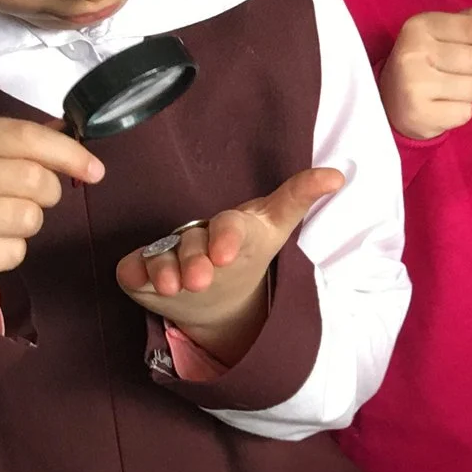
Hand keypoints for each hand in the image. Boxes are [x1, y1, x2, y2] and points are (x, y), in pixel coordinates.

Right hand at [0, 117, 103, 287]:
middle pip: (33, 179)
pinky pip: (14, 252)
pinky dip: (13, 251)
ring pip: (28, 217)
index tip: (95, 170)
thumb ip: (24, 143)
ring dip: (30, 223)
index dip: (68, 153)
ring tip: (4, 220)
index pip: (25, 137)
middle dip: (48, 192)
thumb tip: (73, 133)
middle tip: (32, 198)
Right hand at [116, 167, 343, 362]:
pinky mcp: (142, 268)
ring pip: (163, 255)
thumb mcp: (276, 227)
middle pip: (193, 242)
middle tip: (202, 280)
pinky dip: (136, 273)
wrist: (219, 296)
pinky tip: (143, 281)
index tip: (227, 255)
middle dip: (195, 259)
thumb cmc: (248, 252)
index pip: (231, 226)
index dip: (227, 237)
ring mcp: (167, 251)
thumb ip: (300, 198)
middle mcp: (195, 235)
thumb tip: (338, 175)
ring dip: (166, 269)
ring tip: (173, 286)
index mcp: (231, 225)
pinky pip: (134, 267)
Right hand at [381, 8, 471, 141]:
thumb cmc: (424, 63)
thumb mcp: (440, 34)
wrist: (389, 101)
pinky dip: (461, 111)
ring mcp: (414, 83)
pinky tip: (442, 105)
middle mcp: (414, 51)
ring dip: (471, 91)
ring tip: (448, 89)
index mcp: (421, 25)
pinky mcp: (420, 113)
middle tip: (469, 72)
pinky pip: (466, 112)